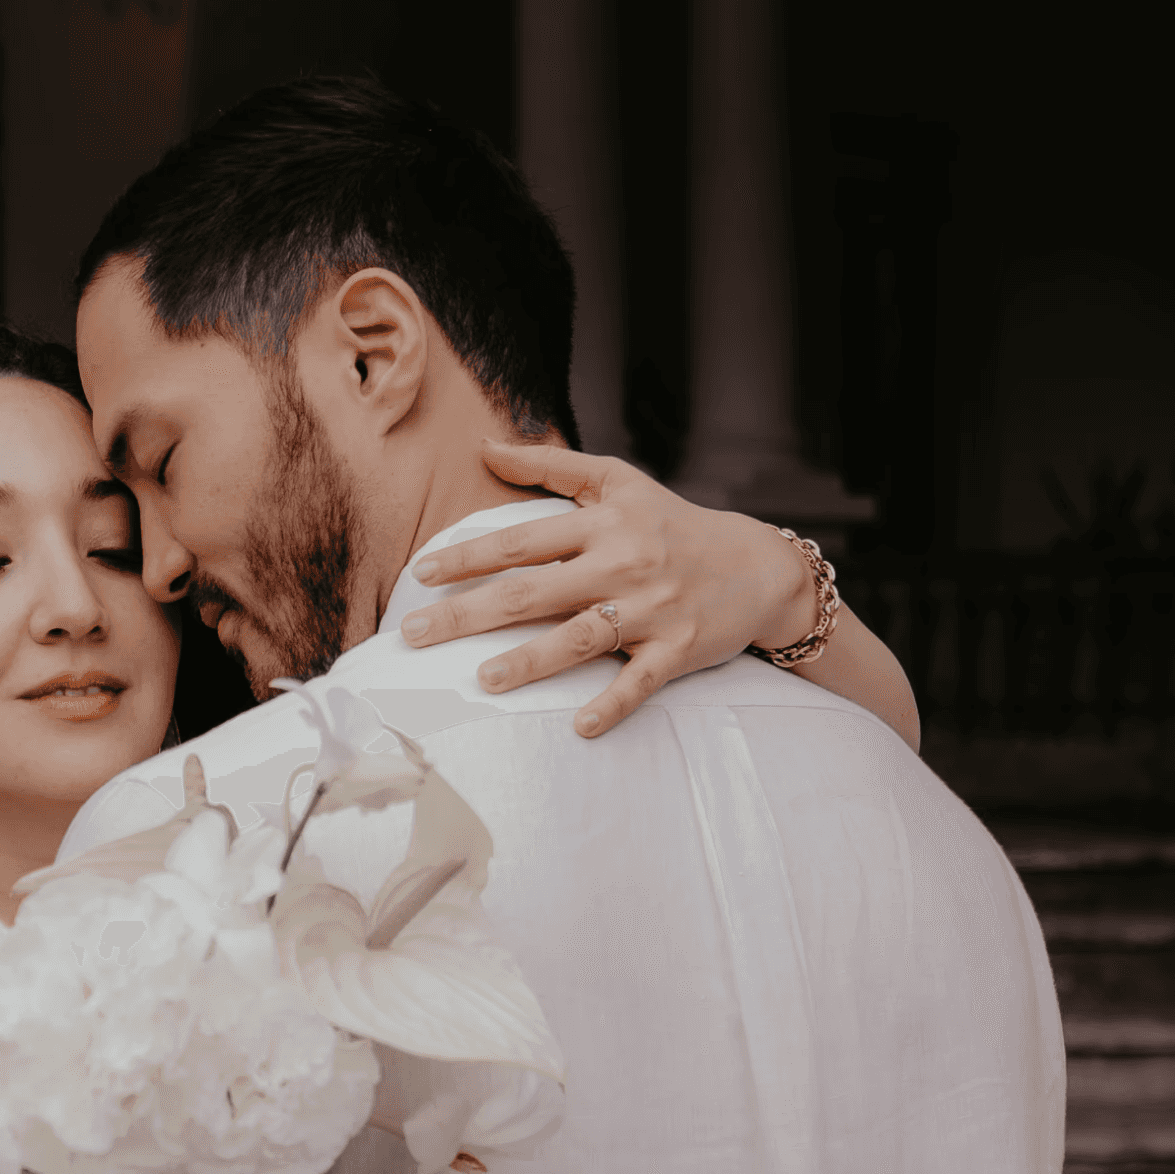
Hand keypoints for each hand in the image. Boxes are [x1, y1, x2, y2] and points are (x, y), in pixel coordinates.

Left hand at [399, 440, 815, 737]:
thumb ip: (551, 466)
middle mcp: (622, 565)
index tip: (423, 573)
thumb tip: (485, 447)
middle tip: (416, 634)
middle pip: (533, 592)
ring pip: (580, 638)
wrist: (758, 565)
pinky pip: (640, 681)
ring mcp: (651, 610)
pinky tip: (579, 726)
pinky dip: (612, 703)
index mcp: (602, 526)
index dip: (469, 556)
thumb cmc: (673, 524)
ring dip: (531, 661)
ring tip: (484, 679)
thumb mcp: (619, 482)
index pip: (522, 541)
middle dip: (469, 614)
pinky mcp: (678, 650)